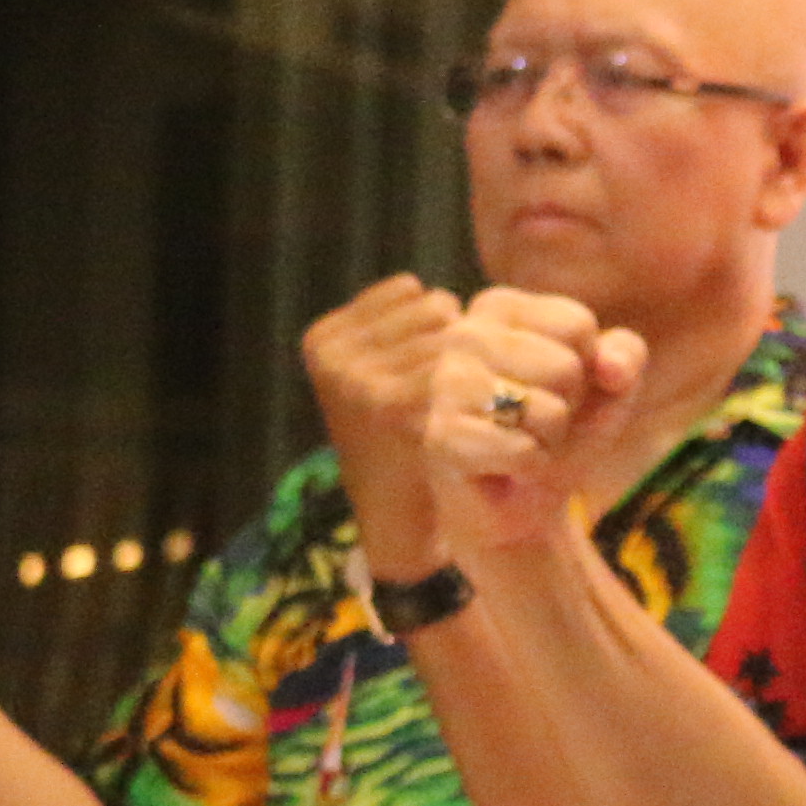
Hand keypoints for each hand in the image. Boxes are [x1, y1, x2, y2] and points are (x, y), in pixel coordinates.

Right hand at [303, 277, 473, 574]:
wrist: (397, 516)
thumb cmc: (398, 435)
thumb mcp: (373, 373)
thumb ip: (394, 327)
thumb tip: (437, 294)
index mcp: (321, 339)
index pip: (410, 289)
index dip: (432, 328)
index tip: (424, 369)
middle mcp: (335, 357)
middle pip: (435, 306)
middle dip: (455, 340)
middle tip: (451, 388)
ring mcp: (362, 379)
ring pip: (457, 330)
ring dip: (474, 357)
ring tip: (460, 400)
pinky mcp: (399, 405)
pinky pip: (466, 360)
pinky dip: (484, 379)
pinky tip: (470, 410)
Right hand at [420, 288, 646, 565]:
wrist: (520, 500)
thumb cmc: (563, 429)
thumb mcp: (611, 385)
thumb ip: (626, 355)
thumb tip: (609, 368)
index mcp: (499, 307)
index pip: (579, 325)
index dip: (588, 367)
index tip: (560, 387)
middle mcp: (463, 334)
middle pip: (565, 367)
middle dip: (568, 406)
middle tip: (539, 421)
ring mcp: (445, 384)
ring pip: (548, 411)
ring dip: (550, 439)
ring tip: (523, 440)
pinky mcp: (441, 436)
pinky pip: (524, 451)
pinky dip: (532, 467)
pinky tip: (506, 466)